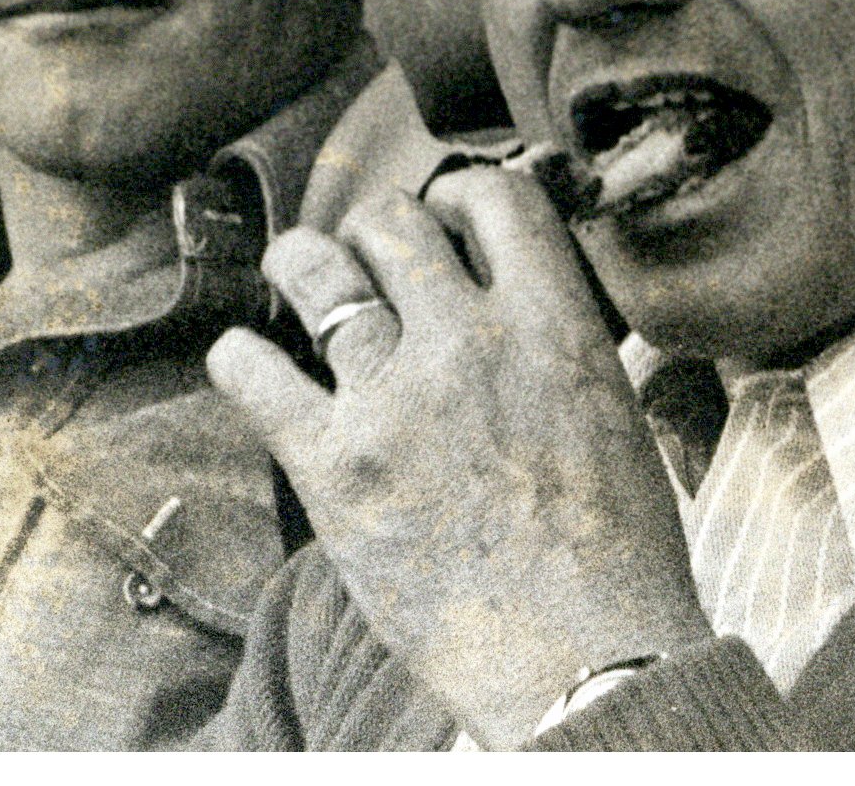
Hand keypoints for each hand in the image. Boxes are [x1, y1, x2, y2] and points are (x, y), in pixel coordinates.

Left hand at [206, 172, 711, 746]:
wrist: (584, 661)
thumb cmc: (615, 558)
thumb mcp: (613, 413)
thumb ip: (559, 345)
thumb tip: (524, 310)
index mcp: (552, 324)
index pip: (495, 197)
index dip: (461, 193)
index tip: (446, 212)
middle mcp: (468, 342)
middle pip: (393, 224)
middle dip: (375, 230)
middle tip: (369, 255)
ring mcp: (394, 401)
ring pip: (318, 275)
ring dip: (301, 263)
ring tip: (295, 269)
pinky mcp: (334, 468)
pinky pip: (256, 377)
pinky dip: (239, 358)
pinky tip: (241, 357)